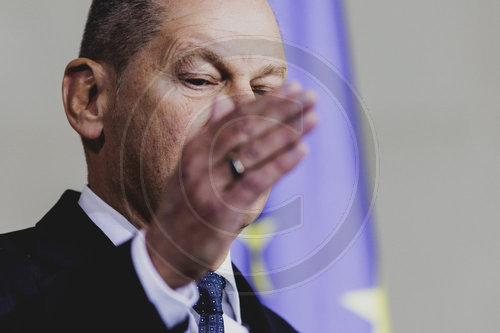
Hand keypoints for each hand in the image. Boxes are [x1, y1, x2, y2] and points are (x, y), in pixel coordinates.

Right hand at [145, 82, 317, 287]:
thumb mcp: (190, 165)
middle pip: (247, 127)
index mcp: (195, 147)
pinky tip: (302, 149)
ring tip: (314, 118)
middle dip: (281, 110)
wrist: (165, 251)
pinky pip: (256, 181)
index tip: (293, 88)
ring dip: (287, 131)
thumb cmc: (184, 207)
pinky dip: (281, 163)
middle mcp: (201, 161)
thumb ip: (209, 133)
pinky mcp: (222, 209)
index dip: (267, 101)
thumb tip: (225, 101)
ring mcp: (210, 185)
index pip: (236, 116)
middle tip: (310, 96)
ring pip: (253, 149)